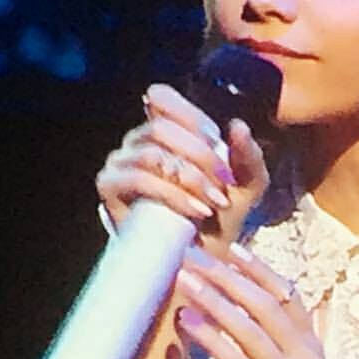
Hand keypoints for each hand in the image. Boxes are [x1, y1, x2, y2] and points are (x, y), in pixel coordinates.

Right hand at [95, 84, 269, 256]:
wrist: (198, 261)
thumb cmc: (219, 219)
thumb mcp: (247, 185)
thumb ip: (248, 156)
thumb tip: (237, 125)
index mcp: (165, 132)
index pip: (161, 98)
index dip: (189, 114)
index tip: (217, 141)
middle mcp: (137, 142)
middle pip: (161, 126)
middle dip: (200, 155)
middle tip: (224, 183)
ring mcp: (120, 164)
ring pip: (152, 154)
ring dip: (189, 178)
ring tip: (213, 201)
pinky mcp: (110, 189)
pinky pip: (138, 180)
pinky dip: (172, 194)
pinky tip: (196, 210)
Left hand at [175, 242, 349, 358]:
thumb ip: (281, 349)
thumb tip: (245, 318)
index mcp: (312, 347)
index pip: (288, 296)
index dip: (260, 270)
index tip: (232, 249)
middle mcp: (303, 357)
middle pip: (265, 304)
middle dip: (229, 276)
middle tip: (196, 256)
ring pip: (250, 327)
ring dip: (215, 298)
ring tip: (186, 279)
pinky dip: (212, 336)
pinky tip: (188, 321)